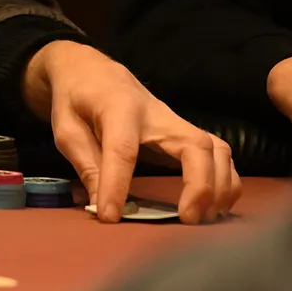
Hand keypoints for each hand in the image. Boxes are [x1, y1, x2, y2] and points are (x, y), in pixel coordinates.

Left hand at [22, 41, 240, 223]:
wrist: (91, 70)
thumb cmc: (76, 98)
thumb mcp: (66, 129)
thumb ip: (86, 165)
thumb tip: (101, 206)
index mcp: (118, 107)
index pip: (123, 148)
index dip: (118, 184)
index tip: (110, 216)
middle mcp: (156, 113)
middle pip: (194, 145)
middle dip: (199, 185)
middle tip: (187, 220)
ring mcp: (175, 122)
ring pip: (216, 148)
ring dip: (220, 186)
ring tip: (205, 218)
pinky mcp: (184, 132)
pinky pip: (217, 153)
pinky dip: (225, 181)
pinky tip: (215, 206)